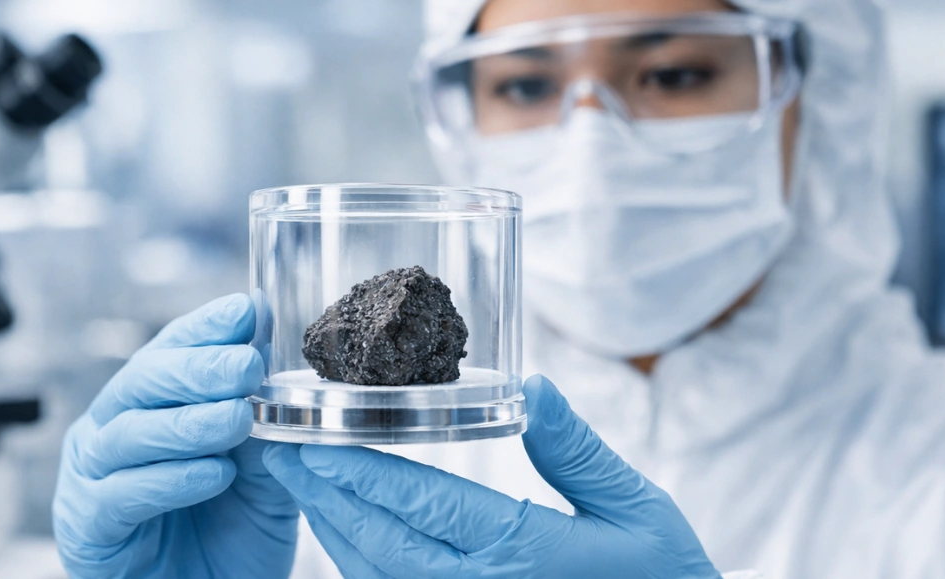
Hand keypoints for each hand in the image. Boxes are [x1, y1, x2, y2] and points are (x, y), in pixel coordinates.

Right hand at [53, 294, 298, 578]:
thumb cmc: (231, 529)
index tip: (247, 309)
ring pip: (129, 434)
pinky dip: (170, 481)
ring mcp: (91, 476)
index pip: (171, 348)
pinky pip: (121, 496)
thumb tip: (267, 327)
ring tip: (238, 420)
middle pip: (142, 381)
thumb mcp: (262, 462)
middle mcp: (112, 429)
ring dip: (188, 424)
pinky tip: (214, 475)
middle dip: (197, 368)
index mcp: (151, 403)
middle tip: (246, 365)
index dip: (206, 327)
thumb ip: (261, 404)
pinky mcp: (87, 527)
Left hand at [263, 374, 720, 578]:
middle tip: (280, 453)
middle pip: (379, 544)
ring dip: (333, 531)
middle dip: (325, 497)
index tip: (314, 442)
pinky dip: (362, 568)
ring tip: (302, 486)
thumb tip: (531, 385)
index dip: (360, 472)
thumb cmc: (663, 577)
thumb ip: (575, 450)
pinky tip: (347, 536)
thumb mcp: (635, 507)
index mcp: (519, 555)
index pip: (421, 506)